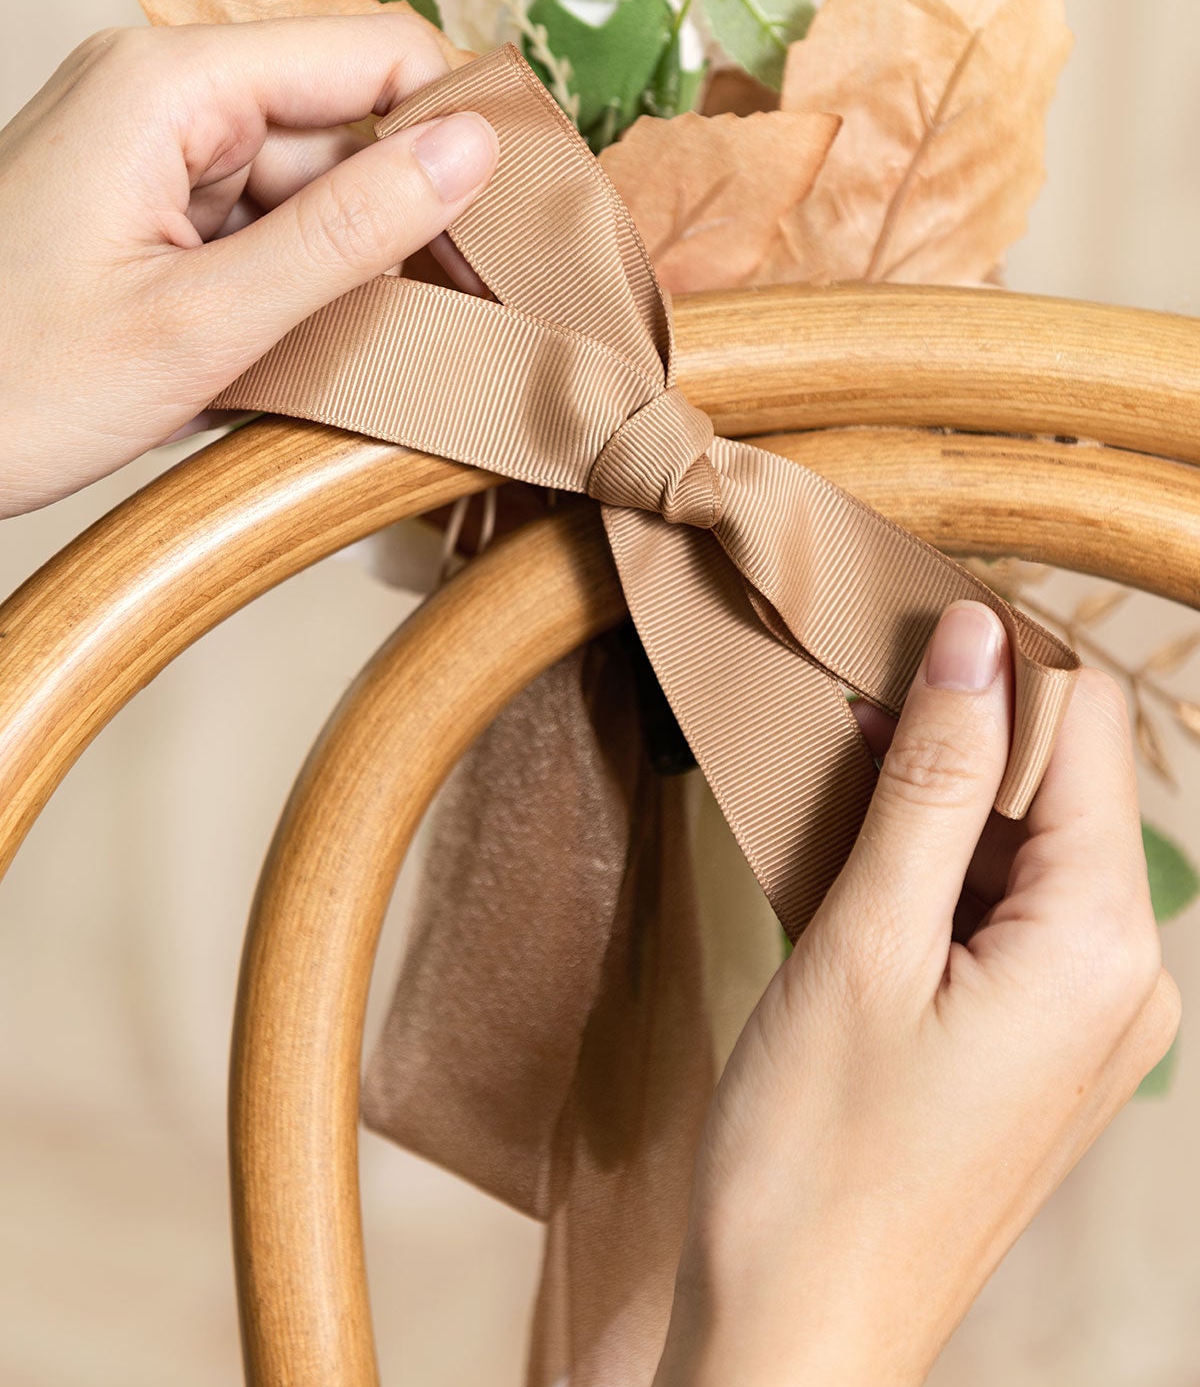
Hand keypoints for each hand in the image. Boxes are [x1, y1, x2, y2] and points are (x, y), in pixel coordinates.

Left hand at [0, 13, 497, 515]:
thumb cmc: (11, 385)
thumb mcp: (205, 323)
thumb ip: (350, 229)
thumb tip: (473, 148)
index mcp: (172, 84)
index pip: (375, 52)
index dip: (457, 128)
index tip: (514, 226)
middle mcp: (162, 89)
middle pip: (346, 121)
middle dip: (404, 214)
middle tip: (456, 318)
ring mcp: (148, 143)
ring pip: (309, 176)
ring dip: (348, 260)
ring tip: (351, 353)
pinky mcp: (143, 196)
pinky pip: (258, 215)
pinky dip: (293, 278)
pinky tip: (292, 348)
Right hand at [656, 601, 1178, 1386]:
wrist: (796, 1336)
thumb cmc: (815, 1161)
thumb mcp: (863, 943)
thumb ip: (929, 782)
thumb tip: (972, 640)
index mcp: (1100, 944)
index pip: (1083, 726)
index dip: (990, 659)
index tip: (887, 625)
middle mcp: (1122, 974)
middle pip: (1057, 780)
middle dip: (954, 730)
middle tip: (841, 708)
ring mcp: (1085, 1016)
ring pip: (1021, 842)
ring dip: (930, 800)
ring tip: (832, 793)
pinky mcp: (1036, 1042)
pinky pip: (1001, 909)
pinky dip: (930, 869)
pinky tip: (849, 865)